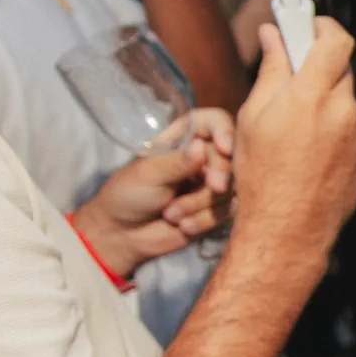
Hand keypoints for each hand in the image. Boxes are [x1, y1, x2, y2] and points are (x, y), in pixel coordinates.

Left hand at [68, 108, 235, 277]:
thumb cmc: (128, 194)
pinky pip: (229, 211)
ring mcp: (212, 184)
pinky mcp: (217, 210)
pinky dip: (205, 220)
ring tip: (172, 214)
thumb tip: (203, 147)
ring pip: (232, 187)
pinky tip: (183, 226)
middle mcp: (204, 158)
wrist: (123, 236)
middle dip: (221, 174)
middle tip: (213, 187)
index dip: (224, 130)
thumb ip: (178, 162)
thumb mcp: (149, 174)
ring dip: (203, 204)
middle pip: (231, 156)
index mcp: (184, 138)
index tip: (225, 149)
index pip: (214, 121)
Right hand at [228, 18, 355, 268]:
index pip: (335, 41)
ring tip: (296, 128)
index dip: (322, 26)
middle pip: (340, 68)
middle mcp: (345, 111)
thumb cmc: (260, 175)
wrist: (288, 230)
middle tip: (293, 74)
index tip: (308, 24)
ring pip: (345, 98)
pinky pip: (353, 124)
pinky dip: (335, 125)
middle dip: (317, 66)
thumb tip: (273, 32)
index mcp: (312, 98)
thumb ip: (271, 70)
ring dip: (325, 100)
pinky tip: (311, 149)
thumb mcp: (253, 117)